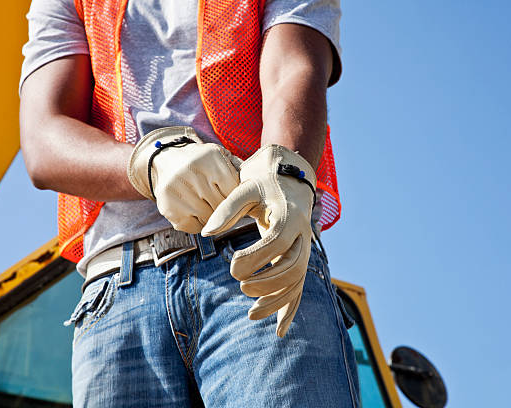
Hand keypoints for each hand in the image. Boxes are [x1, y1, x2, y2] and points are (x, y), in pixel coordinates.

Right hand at [128, 126, 241, 232]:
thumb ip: (239, 169)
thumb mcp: (221, 157)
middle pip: (221, 206)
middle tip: (228, 210)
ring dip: (214, 220)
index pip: (233, 191)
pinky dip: (199, 225)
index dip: (238, 200)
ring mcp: (177, 190)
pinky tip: (198, 214)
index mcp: (209, 158)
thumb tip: (256, 187)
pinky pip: (193, 227)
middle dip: (227, 211)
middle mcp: (191, 172)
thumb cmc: (203, 162)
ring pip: (208, 219)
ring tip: (213, 211)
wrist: (167, 160)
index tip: (239, 201)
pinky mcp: (167, 206)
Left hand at [202, 144, 315, 336]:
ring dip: (277, 302)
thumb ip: (227, 210)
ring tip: (251, 315)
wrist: (291, 180)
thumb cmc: (263, 184)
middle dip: (267, 283)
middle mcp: (302, 236)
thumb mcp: (245, 189)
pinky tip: (278, 330)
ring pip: (297, 282)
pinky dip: (290, 310)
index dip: (255, 257)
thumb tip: (206, 232)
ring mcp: (304, 251)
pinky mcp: (301, 260)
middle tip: (241, 286)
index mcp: (289, 217)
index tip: (231, 264)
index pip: (276, 243)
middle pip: (292, 267)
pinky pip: (300, 288)